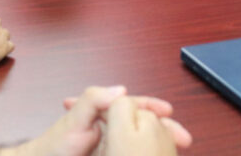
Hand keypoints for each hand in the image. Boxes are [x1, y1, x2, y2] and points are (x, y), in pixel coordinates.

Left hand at [16, 86, 191, 155]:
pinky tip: (157, 153)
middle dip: (165, 129)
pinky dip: (145, 151)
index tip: (169, 112)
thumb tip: (123, 90)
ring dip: (158, 142)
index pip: (136, 106)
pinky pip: (133, 152)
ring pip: (141, 140)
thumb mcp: (74, 119)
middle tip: (185, 141)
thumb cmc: (55, 145)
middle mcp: (112, 127)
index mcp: (105, 112)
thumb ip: (94, 99)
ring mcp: (113, 145)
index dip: (154, 107)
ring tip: (175, 150)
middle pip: (144, 124)